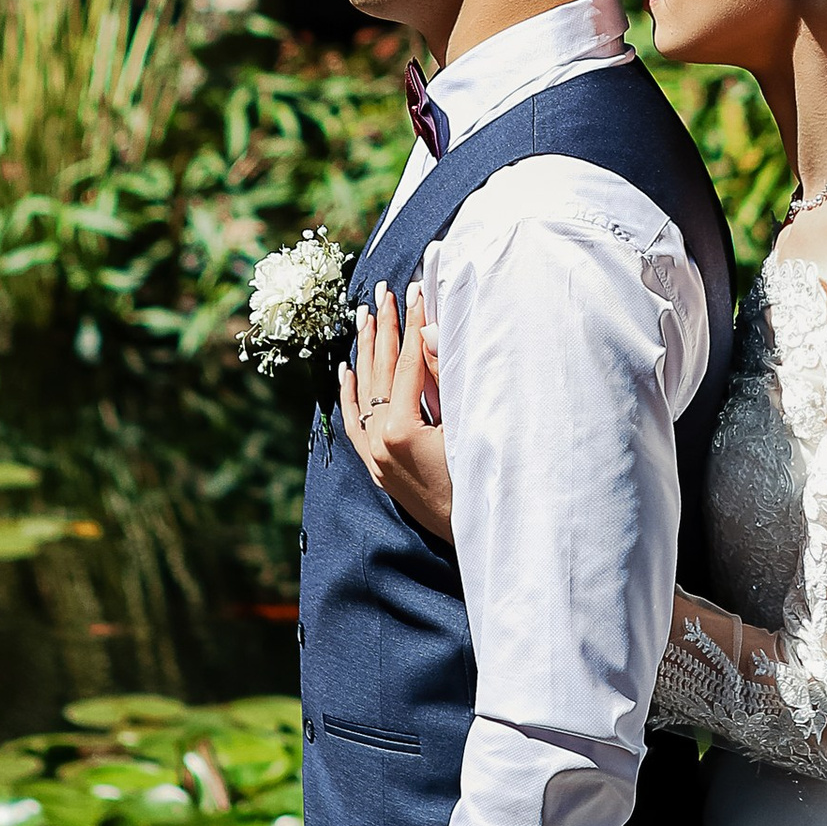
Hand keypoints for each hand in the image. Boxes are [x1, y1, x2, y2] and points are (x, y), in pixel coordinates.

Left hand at [338, 282, 453, 544]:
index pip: (406, 364)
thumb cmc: (481, 481)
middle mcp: (379, 442)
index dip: (413, 324)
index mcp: (401, 431)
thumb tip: (425, 333)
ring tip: (364, 314)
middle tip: (384, 291)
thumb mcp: (467, 426)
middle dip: (383, 327)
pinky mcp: (376, 468)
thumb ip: (443, 379)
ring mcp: (374, 457)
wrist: (474, 535)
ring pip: (363, 393)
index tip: (416, 290)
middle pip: (379, 372)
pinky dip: (348, 395)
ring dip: (365, 352)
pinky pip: (353, 424)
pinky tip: (345, 369)